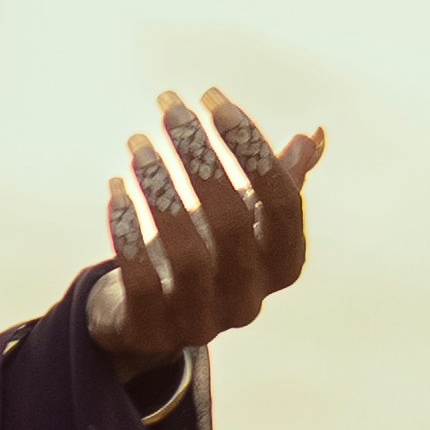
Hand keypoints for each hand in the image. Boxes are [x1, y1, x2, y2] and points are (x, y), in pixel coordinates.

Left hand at [92, 82, 326, 380]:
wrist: (150, 321)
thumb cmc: (206, 251)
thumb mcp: (245, 216)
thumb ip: (280, 180)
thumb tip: (314, 135)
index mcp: (283, 265)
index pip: (282, 201)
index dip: (251, 147)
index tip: (213, 97)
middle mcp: (250, 300)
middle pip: (232, 223)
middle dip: (199, 157)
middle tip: (170, 108)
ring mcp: (202, 322)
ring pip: (187, 254)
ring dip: (160, 190)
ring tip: (137, 143)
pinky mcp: (152, 332)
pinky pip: (141, 282)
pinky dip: (126, 231)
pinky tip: (114, 188)